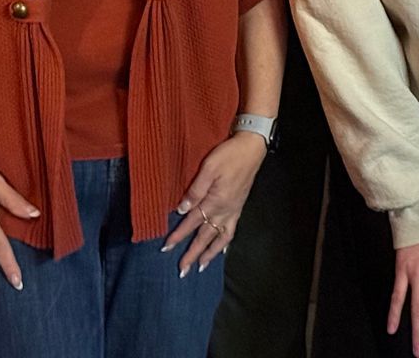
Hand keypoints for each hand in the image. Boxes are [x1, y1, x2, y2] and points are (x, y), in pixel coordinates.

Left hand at [163, 130, 266, 275]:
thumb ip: (195, 190)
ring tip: (201, 267)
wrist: (252, 148)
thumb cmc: (229, 154)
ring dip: (209, 254)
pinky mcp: (239, 207)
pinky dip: (224, 243)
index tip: (166, 248)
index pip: (192, 222)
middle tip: (182, 270)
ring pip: (220, 238)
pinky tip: (222, 249)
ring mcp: (233, 210)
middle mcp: (225, 211)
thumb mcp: (209, 167)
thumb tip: (182, 210)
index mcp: (215, 201)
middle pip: (205, 237)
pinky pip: (231, 231)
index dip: (178, 236)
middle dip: (192, 254)